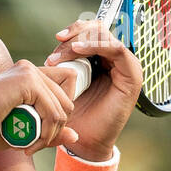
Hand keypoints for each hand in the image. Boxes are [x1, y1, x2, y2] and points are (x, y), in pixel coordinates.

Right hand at [0, 59, 80, 155]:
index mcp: (28, 75)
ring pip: (62, 107)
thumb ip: (49, 131)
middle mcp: (30, 69)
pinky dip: (46, 132)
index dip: (61, 115)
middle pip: (68, 100)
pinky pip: (52, 111)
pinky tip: (28, 144)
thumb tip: (76, 135)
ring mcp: (28, 72)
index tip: (42, 134)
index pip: (65, 89)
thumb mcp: (23, 132)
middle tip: (34, 145)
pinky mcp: (26, 81)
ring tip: (30, 147)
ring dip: (50, 134)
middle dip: (56, 128)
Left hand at [44, 18, 142, 160]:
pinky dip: (97, 46)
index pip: (90, 32)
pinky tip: (78, 51)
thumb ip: (56, 70)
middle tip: (57, 45)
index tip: (56, 38)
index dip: (74, 31)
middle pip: (98, 29)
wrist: (83, 141)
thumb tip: (38, 58)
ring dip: (81, 41)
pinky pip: (117, 50)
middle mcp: (114, 60)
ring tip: (60, 55)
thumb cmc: (70, 115)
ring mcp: (125, 66)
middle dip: (76, 34)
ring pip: (105, 36)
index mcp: (99, 60)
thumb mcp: (59, 86)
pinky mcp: (132, 75)